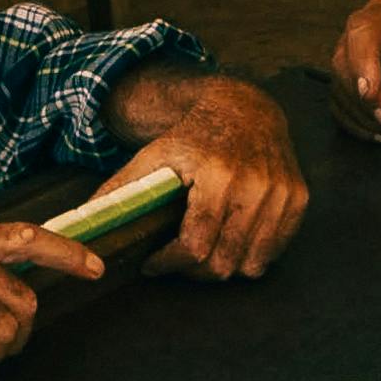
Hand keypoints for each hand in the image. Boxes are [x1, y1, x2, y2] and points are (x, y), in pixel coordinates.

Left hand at [105, 68, 307, 277]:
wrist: (244, 109)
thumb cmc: (193, 137)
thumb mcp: (153, 156)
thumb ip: (120, 189)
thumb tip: (82, 221)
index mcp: (216, 175)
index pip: (196, 245)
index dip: (171, 264)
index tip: (154, 265)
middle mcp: (254, 185)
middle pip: (224, 262)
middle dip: (194, 272)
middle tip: (177, 262)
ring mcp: (281, 193)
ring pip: (252, 263)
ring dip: (223, 267)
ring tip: (204, 254)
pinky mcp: (298, 198)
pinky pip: (274, 251)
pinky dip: (252, 255)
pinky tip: (231, 242)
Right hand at [326, 0, 380, 141]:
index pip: (363, 32)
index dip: (362, 64)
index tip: (371, 95)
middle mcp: (368, 31)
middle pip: (345, 62)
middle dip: (365, 98)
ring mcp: (357, 58)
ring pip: (341, 88)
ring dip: (365, 116)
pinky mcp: (355, 85)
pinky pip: (343, 106)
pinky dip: (361, 124)